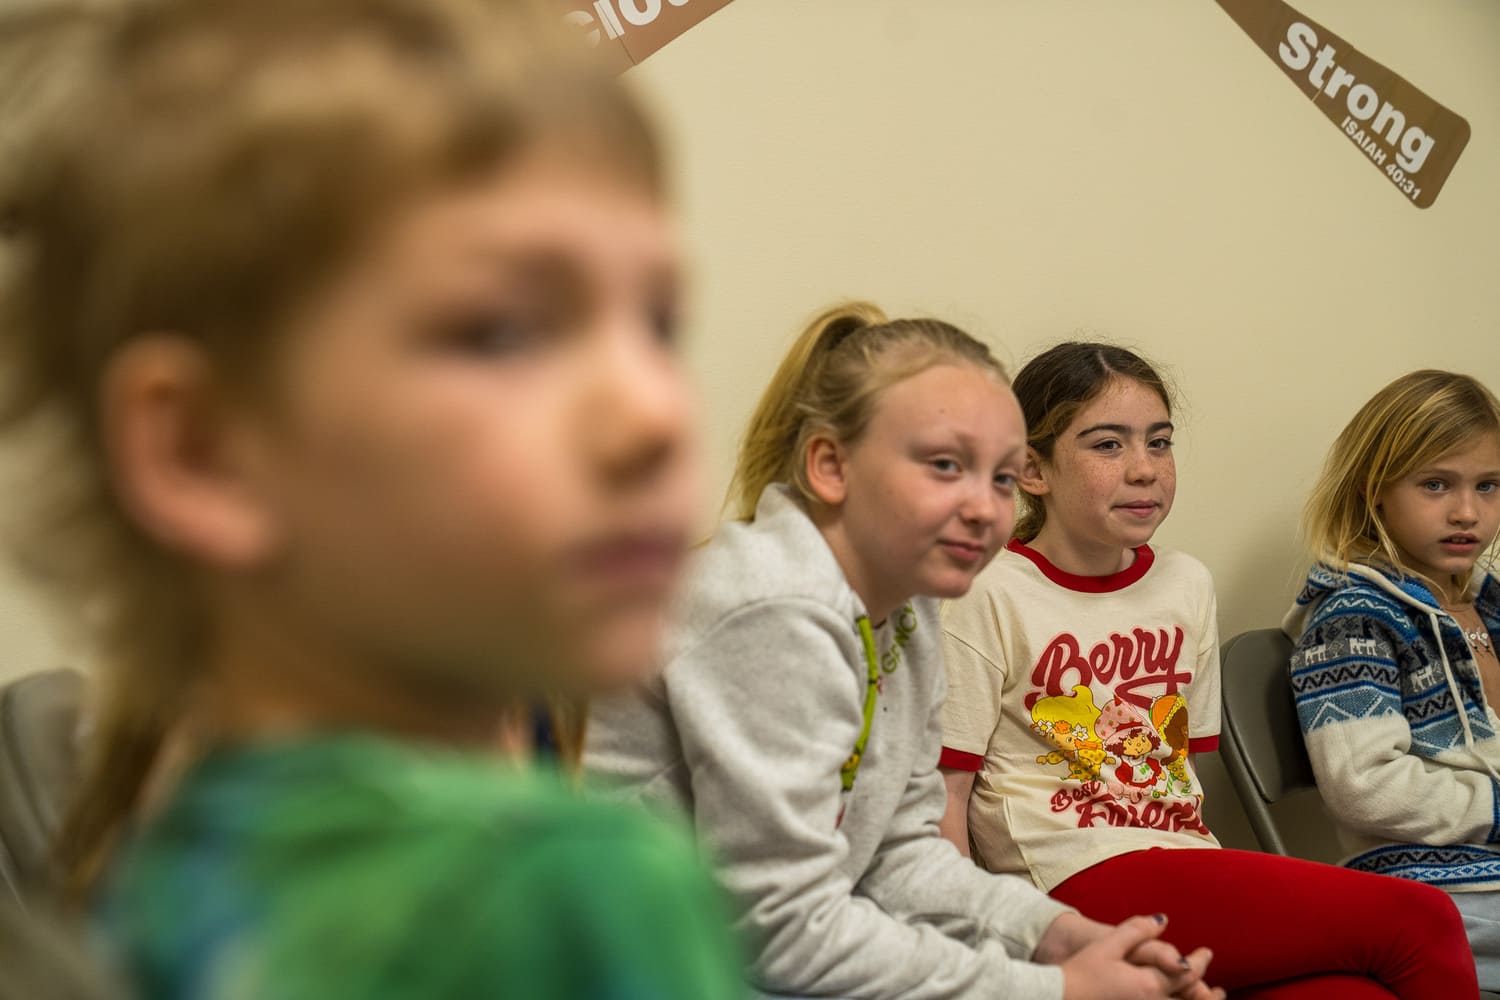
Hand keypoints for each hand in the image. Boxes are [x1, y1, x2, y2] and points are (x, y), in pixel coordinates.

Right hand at [1049, 914, 1222, 999]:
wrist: (1057, 997)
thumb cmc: (1080, 972)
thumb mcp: (1107, 945)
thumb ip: (1136, 931)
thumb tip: (1163, 920)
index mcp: (1149, 983)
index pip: (1186, 973)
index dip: (1200, 962)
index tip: (1207, 953)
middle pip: (1190, 999)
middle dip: (1208, 994)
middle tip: (1220, 990)